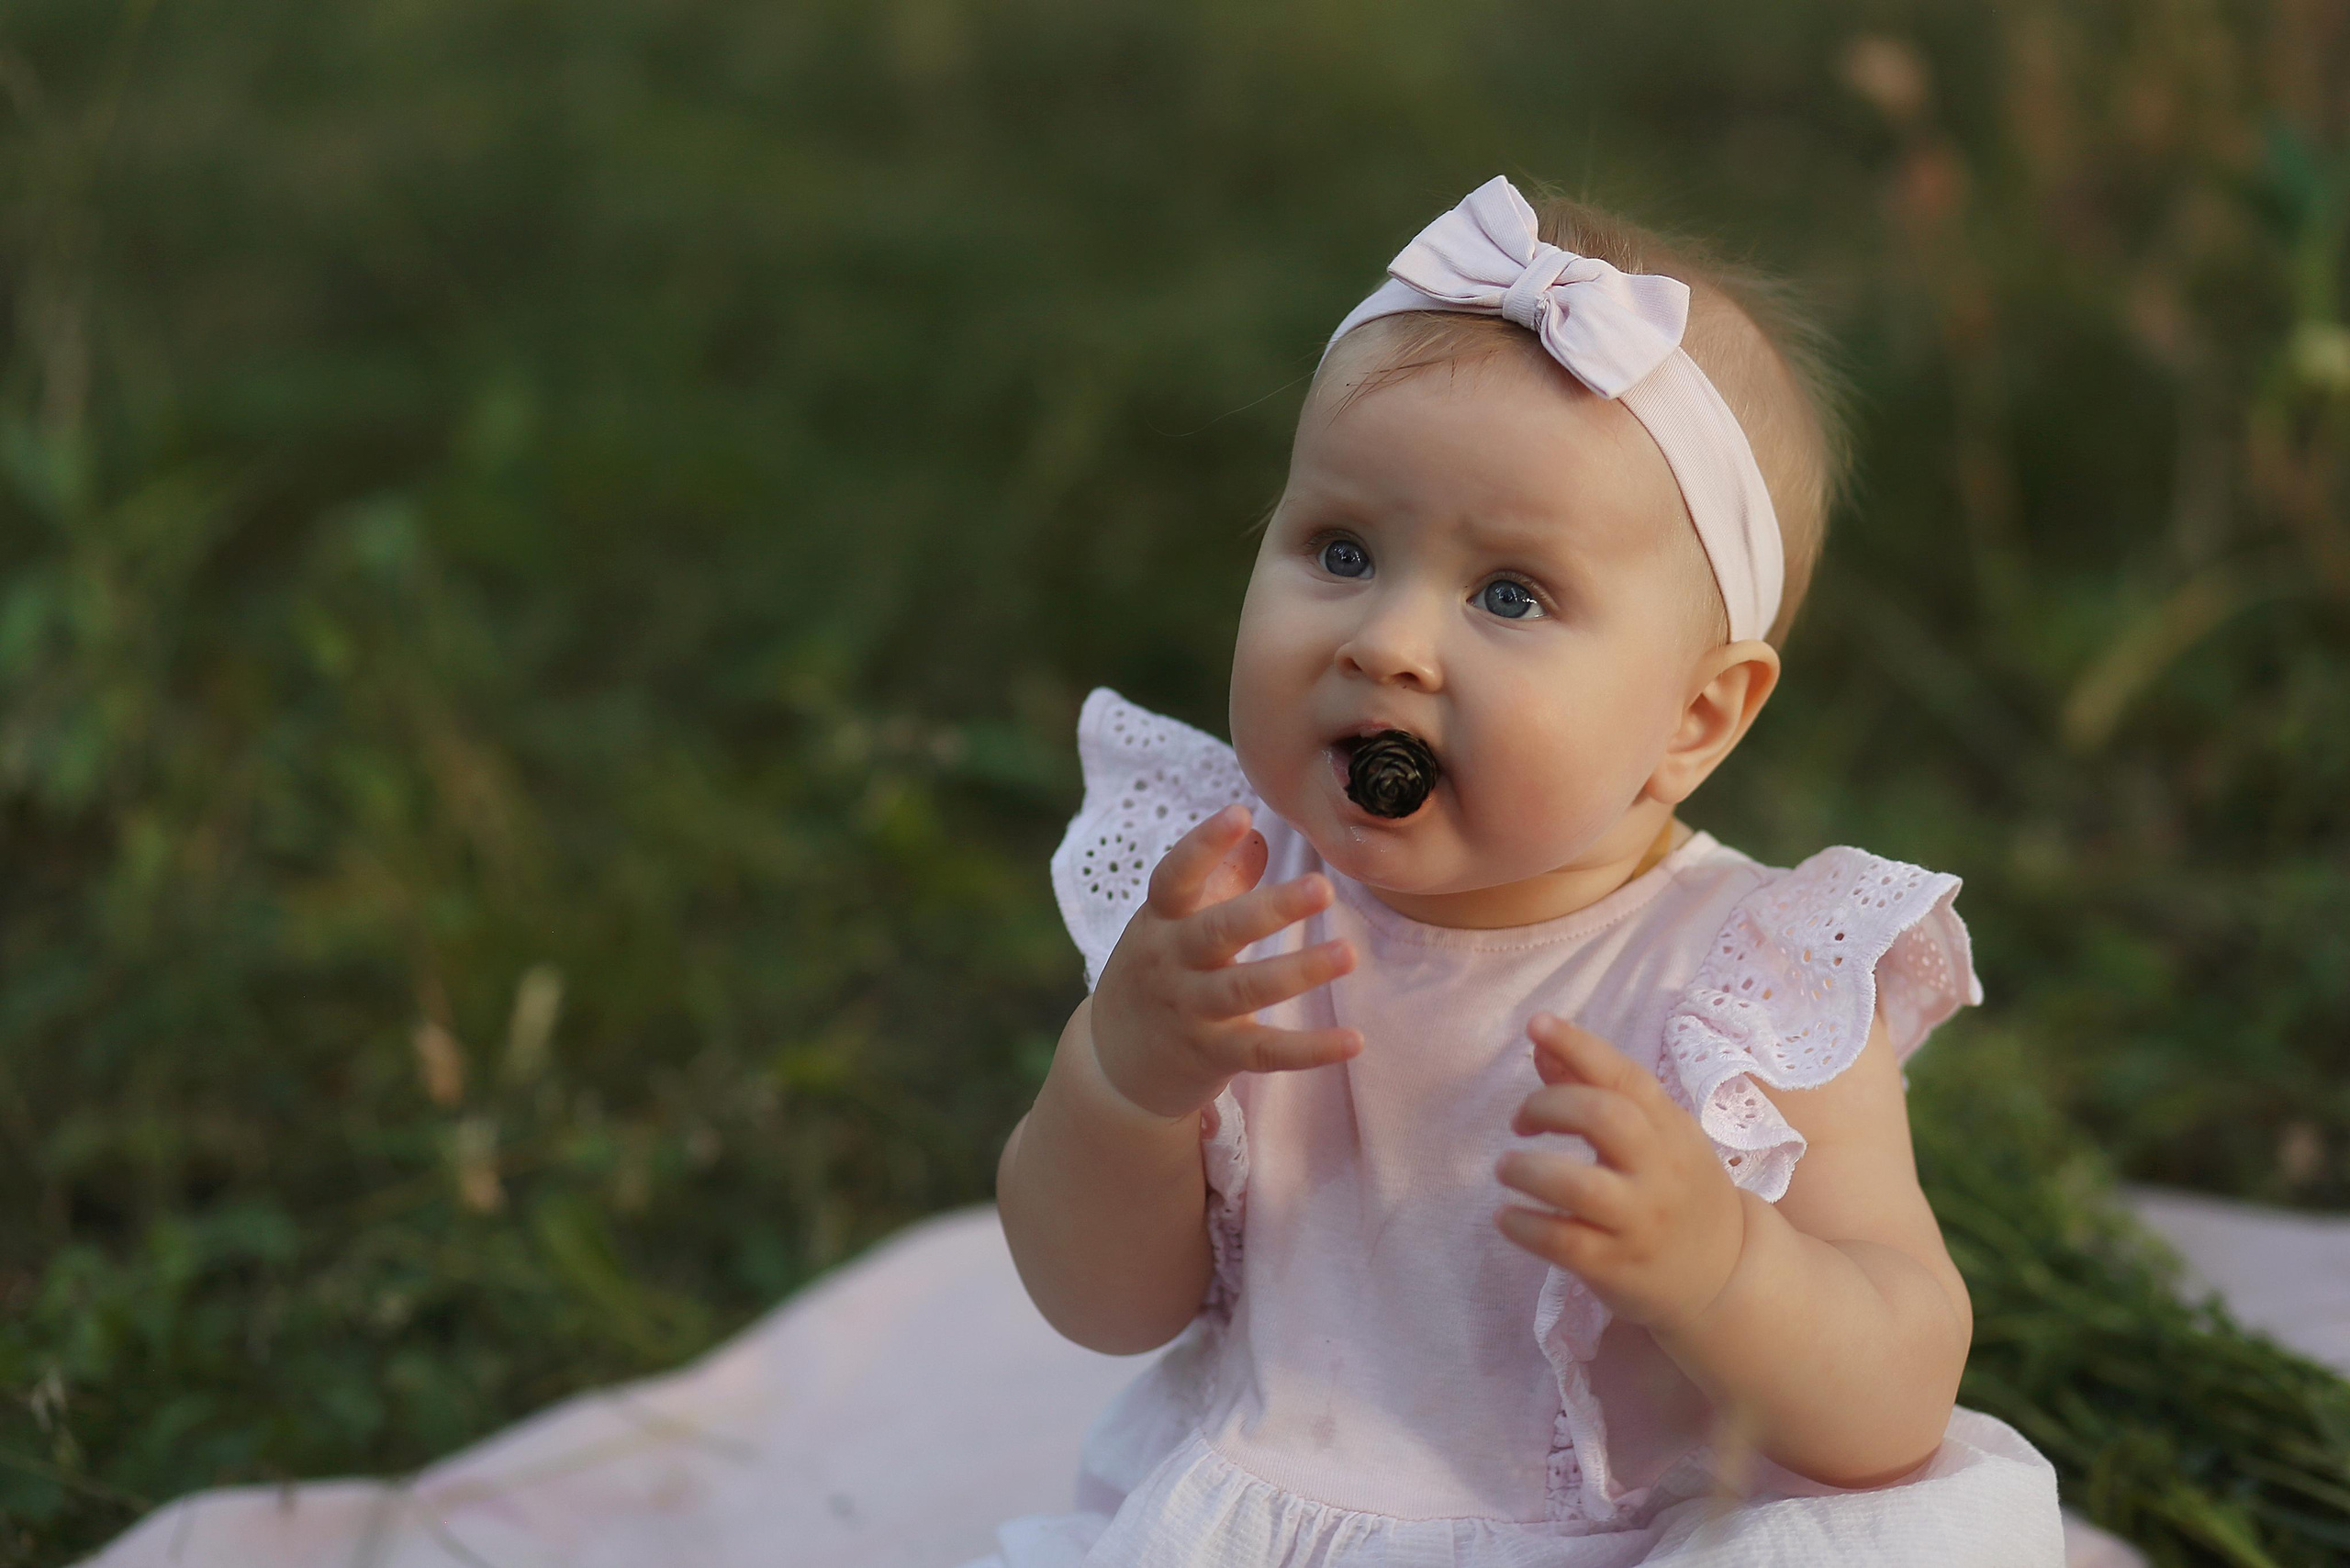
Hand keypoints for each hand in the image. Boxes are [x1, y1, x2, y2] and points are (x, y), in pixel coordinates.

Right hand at [1089, 804, 1360, 1118]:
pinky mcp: (1213, 1055)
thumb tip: (1258, 836)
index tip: (1241, 812)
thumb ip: (1215, 882)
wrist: (1113, 1062)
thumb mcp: (1169, 925)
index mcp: (1161, 920)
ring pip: (1246, 988)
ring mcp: (1191, 1011)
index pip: (1176, 876)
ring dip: (1298, 971)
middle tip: (1322, 887)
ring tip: (1348, 954)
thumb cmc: (1155, 975)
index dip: (1204, 844)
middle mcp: (1171, 962)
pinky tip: (1354, 1040)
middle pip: (1219, 931)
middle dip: (1270, 909)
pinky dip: (1310, 1049)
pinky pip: (1265, 1051)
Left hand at [1493, 1014, 1745, 1331]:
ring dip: (1528, 1169)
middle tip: (1519, 1121)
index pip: (1627, 1077)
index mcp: (1671, 1128)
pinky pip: (1562, 1240)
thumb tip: (1543, 1045)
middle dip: (1548, 1107)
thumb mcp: (1655, 1137)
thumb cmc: (1677, 1190)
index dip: (1580, 1045)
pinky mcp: (1617, 1265)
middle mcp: (1661, 1169)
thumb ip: (1597, 1091)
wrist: (1725, 1274)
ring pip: (1578, 1185)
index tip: (1537, 1024)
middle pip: (1604, 1118)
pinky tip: (1506, 1217)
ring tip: (1507, 1168)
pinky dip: (1523, 1225)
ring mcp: (1640, 1220)